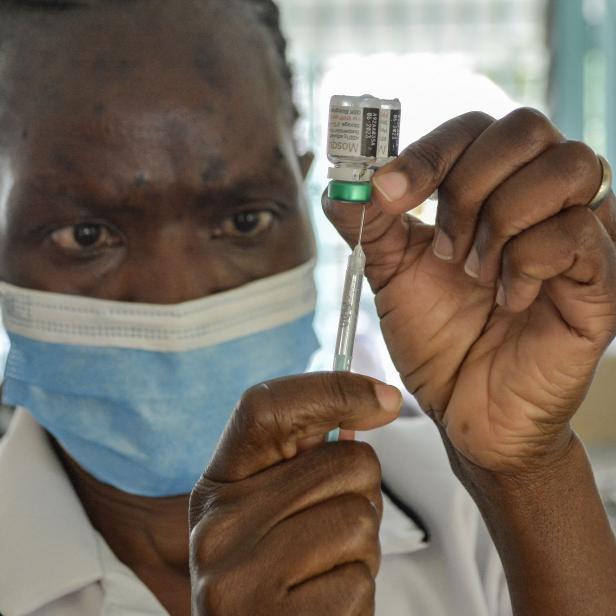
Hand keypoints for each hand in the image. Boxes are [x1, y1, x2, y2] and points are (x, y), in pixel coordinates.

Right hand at [189, 373, 400, 615]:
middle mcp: (217, 526)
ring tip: (325, 567)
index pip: (266, 408)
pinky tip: (322, 602)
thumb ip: (310, 454)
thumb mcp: (272, 505)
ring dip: (362, 546)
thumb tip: (380, 400)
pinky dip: (356, 591)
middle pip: (344, 462)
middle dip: (361, 492)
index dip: (331, 390)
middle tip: (330, 526)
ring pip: (360, 519)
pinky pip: (360, 580)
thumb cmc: (278, 569)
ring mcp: (240, 579)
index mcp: (218, 486)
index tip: (385, 399)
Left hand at [325, 108, 615, 475]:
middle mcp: (541, 198)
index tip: (389, 193)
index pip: (476, 126)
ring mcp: (580, 232)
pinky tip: (509, 300)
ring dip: (501, 222)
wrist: (465, 407)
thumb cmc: (437, 338)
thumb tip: (340, 183)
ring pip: (567, 166)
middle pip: (525, 129)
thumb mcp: (390, 273)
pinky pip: (577, 232)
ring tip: (477, 274)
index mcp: (492, 188)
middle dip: (468, 187)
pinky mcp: (603, 277)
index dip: (430, 150)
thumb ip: (369, 223)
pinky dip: (525, 264)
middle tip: (444, 249)